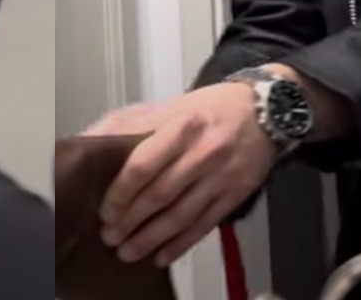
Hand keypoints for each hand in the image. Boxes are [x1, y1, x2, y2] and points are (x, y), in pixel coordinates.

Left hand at [98, 83, 276, 266]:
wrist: (266, 110)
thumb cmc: (213, 108)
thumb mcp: (172, 106)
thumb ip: (131, 122)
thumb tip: (94, 137)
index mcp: (182, 125)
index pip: (143, 165)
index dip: (120, 192)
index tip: (106, 209)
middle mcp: (203, 152)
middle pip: (159, 195)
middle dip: (130, 221)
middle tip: (110, 235)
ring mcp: (220, 176)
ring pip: (179, 216)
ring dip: (150, 238)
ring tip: (128, 251)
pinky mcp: (235, 195)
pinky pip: (203, 225)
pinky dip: (181, 244)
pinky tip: (162, 255)